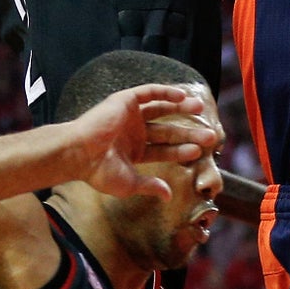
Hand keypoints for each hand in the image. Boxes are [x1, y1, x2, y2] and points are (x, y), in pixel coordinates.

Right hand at [67, 85, 216, 199]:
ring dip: (181, 108)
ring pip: (161, 109)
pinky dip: (166, 92)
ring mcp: (129, 116)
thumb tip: (168, 196)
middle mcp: (133, 132)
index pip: (164, 149)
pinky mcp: (124, 101)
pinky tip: (182, 96)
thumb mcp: (130, 183)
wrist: (79, 153)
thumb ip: (150, 185)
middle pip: (167, 130)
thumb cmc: (99, 171)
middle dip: (188, 133)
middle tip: (210, 136)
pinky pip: (149, 92)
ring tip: (200, 109)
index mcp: (134, 151)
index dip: (181, 150)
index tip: (199, 153)